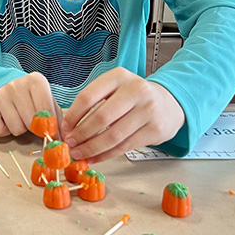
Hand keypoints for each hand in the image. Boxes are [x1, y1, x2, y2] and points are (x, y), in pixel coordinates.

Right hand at [0, 72, 53, 136]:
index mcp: (36, 80)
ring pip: (16, 128)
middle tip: (31, 120)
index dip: (49, 126)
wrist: (10, 91)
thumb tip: (62, 142)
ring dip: (19, 129)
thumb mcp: (49, 105)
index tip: (50, 130)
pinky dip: (4, 131)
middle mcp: (16, 84)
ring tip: (18, 117)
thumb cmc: (33, 100)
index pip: (45, 110)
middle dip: (33, 128)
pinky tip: (6, 119)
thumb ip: (57, 122)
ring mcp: (0, 93)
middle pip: (31, 122)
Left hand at [61, 67, 184, 162]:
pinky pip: (124, 146)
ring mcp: (147, 110)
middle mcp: (135, 90)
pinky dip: (106, 155)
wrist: (168, 103)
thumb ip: (94, 102)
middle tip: (70, 144)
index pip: (88, 96)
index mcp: (118, 77)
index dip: (73, 115)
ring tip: (80, 153)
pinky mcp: (154, 130)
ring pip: (113, 135)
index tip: (65, 128)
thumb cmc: (134, 97)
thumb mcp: (115, 88)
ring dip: (92, 148)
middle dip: (81, 134)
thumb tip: (70, 127)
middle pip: (100, 117)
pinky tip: (95, 157)